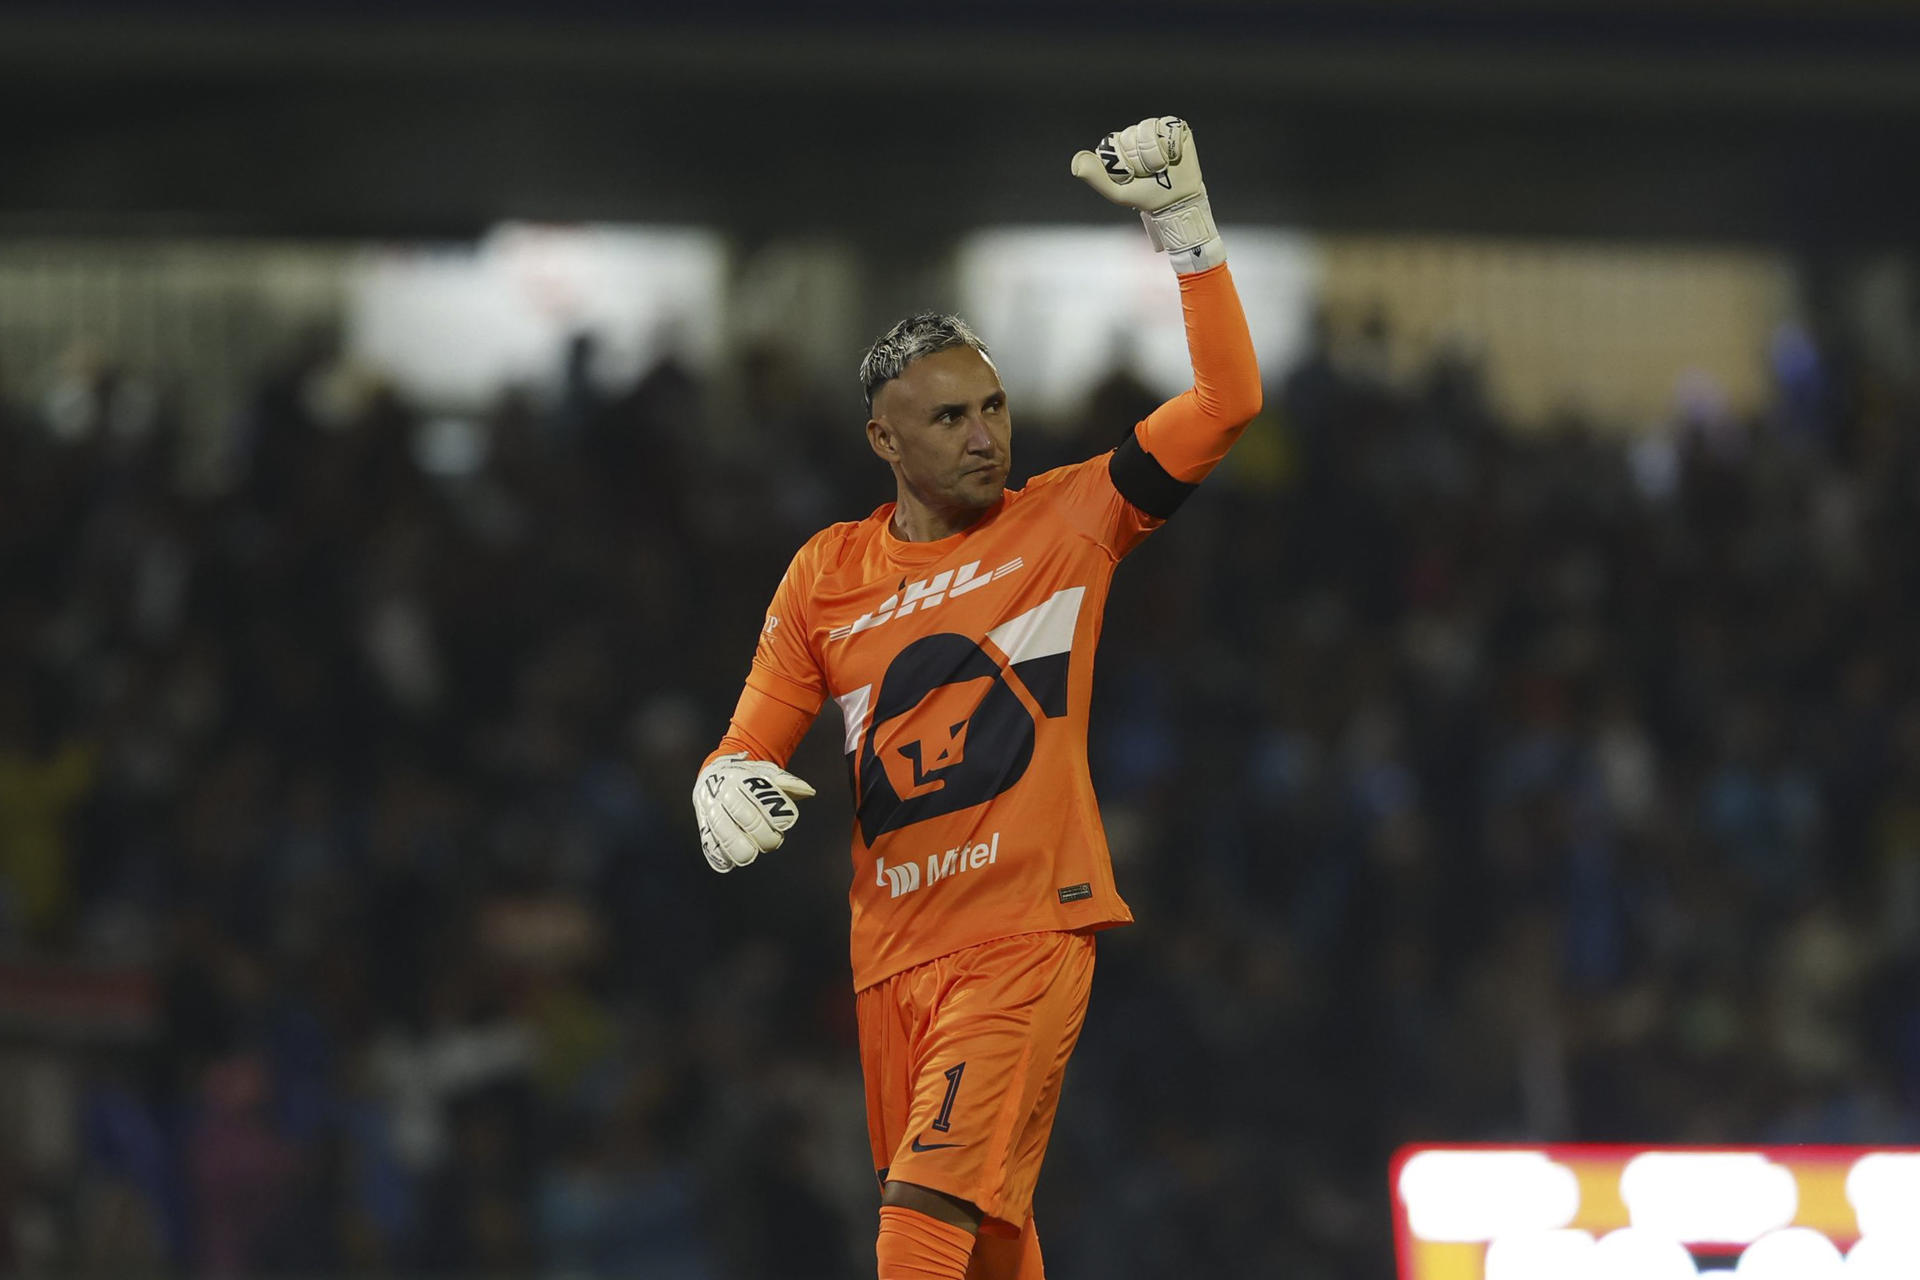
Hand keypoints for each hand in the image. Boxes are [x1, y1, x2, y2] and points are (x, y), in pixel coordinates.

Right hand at [692, 752, 815, 872]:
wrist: (713, 773)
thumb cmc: (748, 777)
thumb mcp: (766, 773)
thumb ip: (787, 783)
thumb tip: (809, 792)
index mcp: (741, 777)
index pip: (759, 795)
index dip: (774, 812)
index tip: (785, 825)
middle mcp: (723, 792)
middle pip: (742, 813)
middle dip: (759, 832)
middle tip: (773, 842)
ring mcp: (710, 809)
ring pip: (721, 829)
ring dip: (735, 846)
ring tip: (748, 856)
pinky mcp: (703, 826)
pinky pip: (708, 842)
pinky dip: (718, 854)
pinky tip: (729, 862)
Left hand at [1070, 116, 1203, 211]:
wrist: (1176, 201)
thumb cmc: (1147, 197)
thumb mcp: (1117, 192)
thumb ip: (1096, 178)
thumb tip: (1076, 162)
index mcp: (1119, 146)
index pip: (1115, 142)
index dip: (1125, 161)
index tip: (1132, 176)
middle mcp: (1135, 134)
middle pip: (1132, 135)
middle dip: (1142, 159)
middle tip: (1150, 173)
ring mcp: (1155, 129)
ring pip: (1149, 129)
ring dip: (1156, 154)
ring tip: (1162, 166)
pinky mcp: (1174, 127)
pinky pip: (1169, 126)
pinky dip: (1172, 146)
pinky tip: (1173, 157)